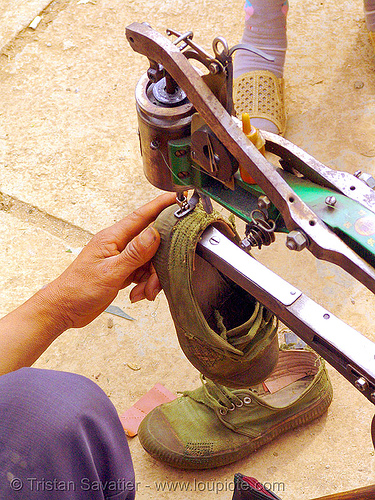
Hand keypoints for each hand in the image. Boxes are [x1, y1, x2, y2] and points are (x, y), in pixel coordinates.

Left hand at [41, 193, 175, 329]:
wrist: (65, 309)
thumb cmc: (79, 289)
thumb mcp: (110, 272)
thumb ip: (134, 253)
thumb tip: (154, 233)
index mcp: (113, 238)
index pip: (141, 216)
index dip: (161, 205)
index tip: (177, 198)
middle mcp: (119, 245)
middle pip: (152, 244)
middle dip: (160, 264)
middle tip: (156, 283)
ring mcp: (122, 258)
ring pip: (151, 261)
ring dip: (152, 279)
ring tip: (144, 293)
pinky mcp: (123, 271)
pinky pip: (144, 272)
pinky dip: (145, 284)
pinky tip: (137, 294)